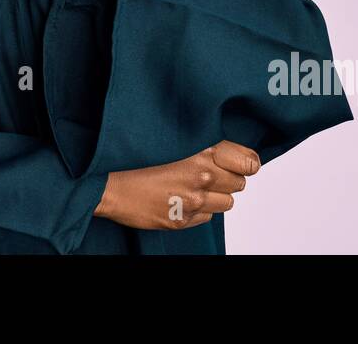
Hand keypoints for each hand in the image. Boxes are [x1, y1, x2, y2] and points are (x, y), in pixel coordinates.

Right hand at [92, 140, 260, 230]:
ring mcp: (193, 200)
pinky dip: (200, 209)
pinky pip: (208, 216)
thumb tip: (229, 148)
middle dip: (229, 177)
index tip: (240, 162)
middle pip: (240, 182)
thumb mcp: (171, 138)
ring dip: (216, 195)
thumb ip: (202, 142)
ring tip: (195, 186)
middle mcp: (202, 175)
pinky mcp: (183, 219)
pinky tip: (181, 197)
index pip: (249, 161)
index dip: (246, 161)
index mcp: (201, 149)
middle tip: (211, 172)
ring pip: (227, 202)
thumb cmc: (136, 156)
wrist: (108, 183)